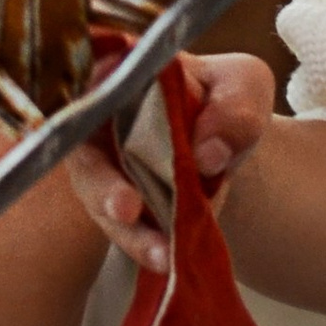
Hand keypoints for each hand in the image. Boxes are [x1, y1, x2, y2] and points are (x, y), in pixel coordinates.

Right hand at [66, 50, 274, 273]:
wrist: (225, 144)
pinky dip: (143, 244)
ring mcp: (98, 162)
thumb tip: (208, 156)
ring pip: (98, 195)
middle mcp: (95, 114)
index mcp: (120, 66)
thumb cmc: (227, 100)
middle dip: (103, 183)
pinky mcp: (112, 202)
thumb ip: (234, 110)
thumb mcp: (245, 88)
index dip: (82, 99)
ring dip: (127, 228)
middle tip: (127, 209)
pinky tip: (168, 259)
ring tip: (161, 252)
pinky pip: (121, 226)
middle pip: (80, 147)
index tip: (89, 120)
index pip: (83, 73)